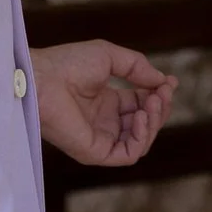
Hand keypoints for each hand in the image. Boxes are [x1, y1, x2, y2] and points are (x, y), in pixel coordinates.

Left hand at [32, 40, 176, 166]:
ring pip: (141, 140)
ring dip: (155, 121)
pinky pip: (128, 154)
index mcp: (105, 102)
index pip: (141, 104)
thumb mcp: (109, 57)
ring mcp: (100, 138)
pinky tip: (142, 116)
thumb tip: (162, 80)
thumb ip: (137, 67)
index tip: (170, 82)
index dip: (158, 94)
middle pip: (145, 123)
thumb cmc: (67, 64)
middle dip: (160, 107)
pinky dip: (142, 137)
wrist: (41, 78)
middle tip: (162, 91)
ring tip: (152, 102)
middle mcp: (104, 122)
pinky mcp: (95, 152)